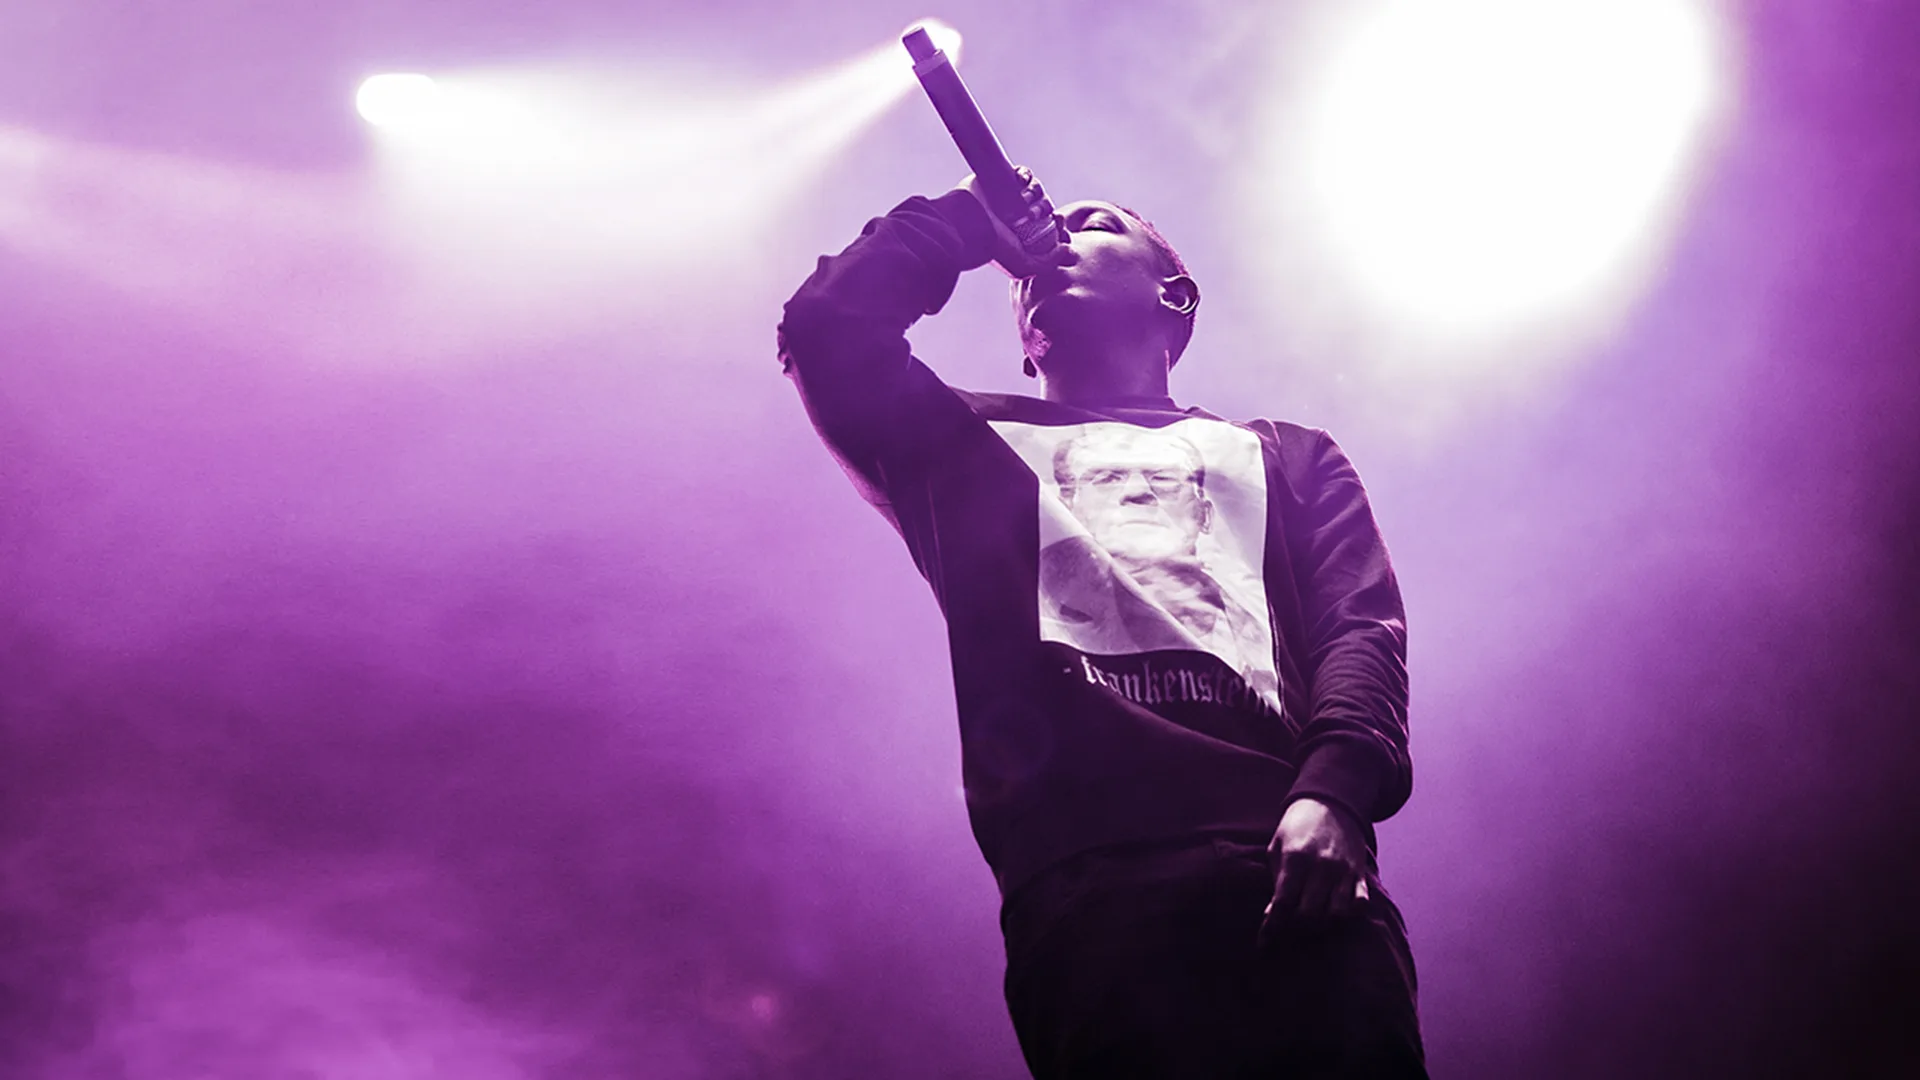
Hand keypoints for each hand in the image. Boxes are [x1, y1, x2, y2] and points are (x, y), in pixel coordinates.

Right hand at [955, 166, 1069, 277]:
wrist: (967, 225)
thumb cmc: (994, 248)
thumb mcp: (1024, 266)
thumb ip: (1049, 262)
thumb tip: (1069, 249)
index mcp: (1025, 233)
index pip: (1051, 225)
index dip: (1059, 223)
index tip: (1058, 221)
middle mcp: (1018, 215)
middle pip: (1046, 205)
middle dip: (1046, 208)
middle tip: (1035, 215)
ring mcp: (1009, 196)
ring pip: (1037, 188)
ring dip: (1036, 193)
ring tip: (1023, 202)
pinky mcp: (1001, 180)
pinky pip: (1023, 173)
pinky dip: (1026, 175)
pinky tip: (1021, 182)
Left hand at [1259, 797, 1369, 946]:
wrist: (1330, 802)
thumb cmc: (1296, 828)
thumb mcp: (1277, 846)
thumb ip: (1276, 879)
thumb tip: (1272, 915)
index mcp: (1295, 859)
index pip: (1283, 903)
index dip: (1272, 927)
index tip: (1264, 944)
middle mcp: (1321, 867)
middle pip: (1309, 915)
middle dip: (1296, 929)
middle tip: (1289, 931)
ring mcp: (1343, 870)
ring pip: (1336, 914)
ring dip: (1322, 925)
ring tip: (1312, 922)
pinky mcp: (1359, 873)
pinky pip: (1360, 904)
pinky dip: (1350, 914)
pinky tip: (1336, 912)